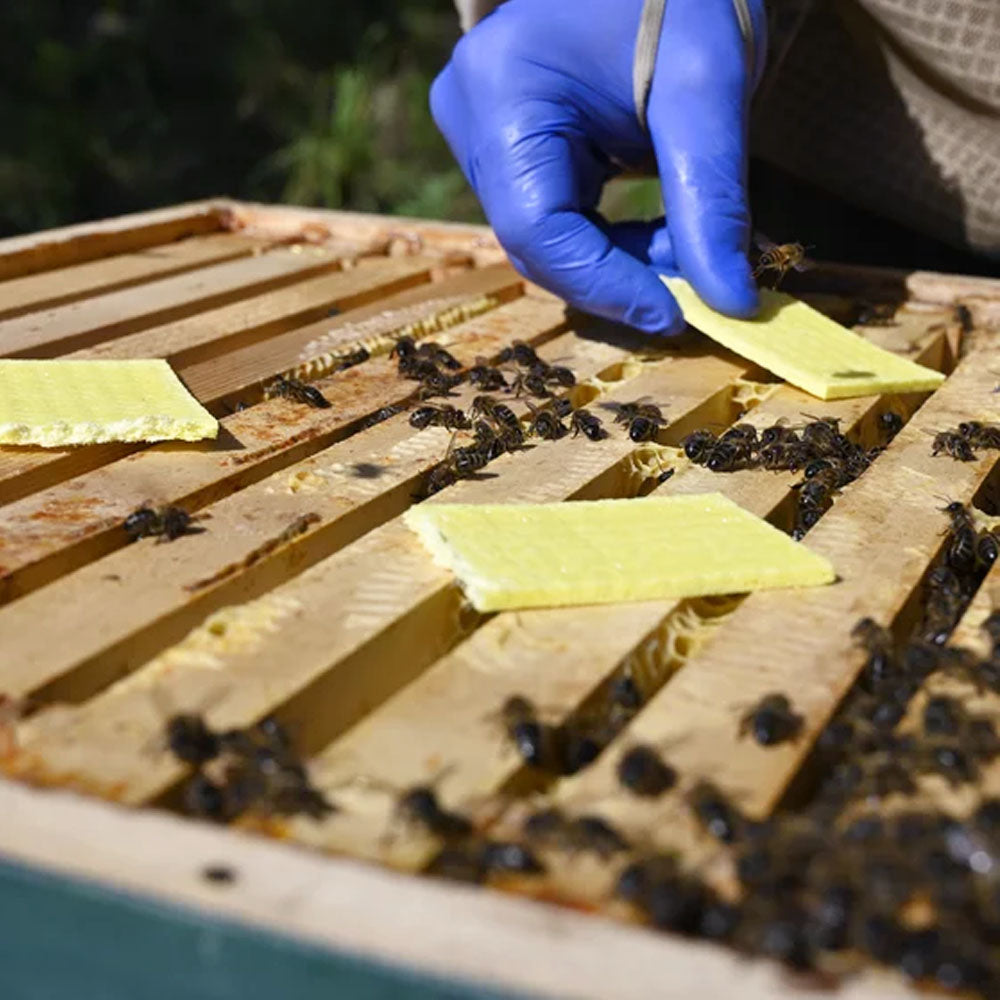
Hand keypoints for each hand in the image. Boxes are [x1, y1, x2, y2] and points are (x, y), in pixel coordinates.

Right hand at [431, 0, 766, 333]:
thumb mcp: (707, 90)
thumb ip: (711, 201)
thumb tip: (730, 302)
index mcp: (502, 90)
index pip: (538, 228)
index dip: (605, 286)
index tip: (676, 315)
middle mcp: (469, 114)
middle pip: (536, 239)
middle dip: (616, 275)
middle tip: (693, 286)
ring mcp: (477, 129)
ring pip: (543, 236)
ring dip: (616, 260)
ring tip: (684, 246)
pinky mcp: (501, 142)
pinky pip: (549, 216)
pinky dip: (607, 238)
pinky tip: (658, 230)